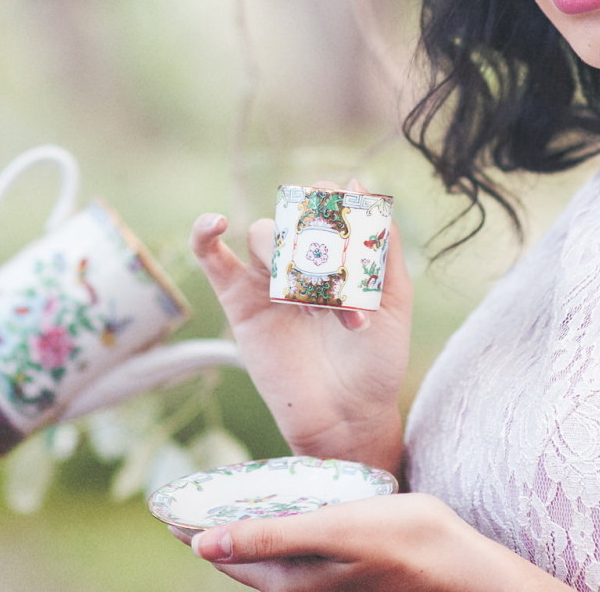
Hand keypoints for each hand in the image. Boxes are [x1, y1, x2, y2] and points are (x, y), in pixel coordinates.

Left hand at [169, 493, 570, 591]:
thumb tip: (202, 546)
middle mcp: (303, 589)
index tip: (165, 509)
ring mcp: (326, 584)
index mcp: (292, 581)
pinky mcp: (347, 575)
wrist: (464, 571)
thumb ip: (271, 537)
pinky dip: (278, 536)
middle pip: (243, 559)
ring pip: (269, 559)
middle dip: (212, 533)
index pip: (225, 555)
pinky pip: (296, 556)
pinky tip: (284, 516)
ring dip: (244, 534)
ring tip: (224, 507)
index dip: (193, 530)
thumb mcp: (334, 532)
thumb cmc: (404, 545)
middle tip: (184, 504)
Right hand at [188, 185, 410, 473]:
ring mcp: (268, 278)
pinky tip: (216, 223)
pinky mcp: (239, 302)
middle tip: (342, 287)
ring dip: (291, 263)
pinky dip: (205, 234)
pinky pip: (211, 258)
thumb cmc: (378, 361)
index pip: (327, 201)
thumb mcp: (394, 298)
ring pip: (264, 235)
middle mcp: (301, 259)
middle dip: (320, 244)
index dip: (338, 207)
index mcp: (338, 252)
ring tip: (317, 308)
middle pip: (294, 215)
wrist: (349, 417)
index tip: (354, 237)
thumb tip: (355, 181)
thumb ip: (382, 243)